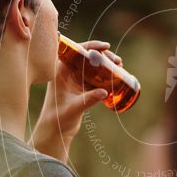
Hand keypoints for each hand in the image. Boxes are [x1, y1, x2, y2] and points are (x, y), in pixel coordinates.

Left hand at [32, 39, 122, 161]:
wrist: (56, 130)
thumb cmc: (58, 117)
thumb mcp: (74, 107)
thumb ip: (88, 100)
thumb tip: (105, 92)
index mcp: (61, 69)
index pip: (77, 51)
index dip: (92, 46)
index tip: (106, 46)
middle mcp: (68, 71)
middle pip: (88, 56)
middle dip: (104, 57)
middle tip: (118, 62)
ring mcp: (76, 79)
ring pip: (94, 66)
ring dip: (107, 65)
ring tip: (120, 67)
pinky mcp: (82, 87)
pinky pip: (97, 77)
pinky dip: (107, 75)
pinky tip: (118, 77)